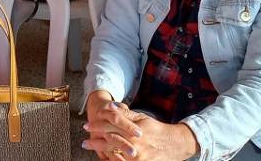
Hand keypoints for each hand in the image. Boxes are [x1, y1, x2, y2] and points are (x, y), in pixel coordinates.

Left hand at [83, 91, 197, 160]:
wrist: (175, 144)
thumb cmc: (156, 129)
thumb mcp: (141, 117)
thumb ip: (125, 113)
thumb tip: (110, 106)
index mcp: (133, 130)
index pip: (109, 126)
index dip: (96, 126)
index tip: (86, 125)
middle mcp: (134, 144)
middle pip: (109, 141)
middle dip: (95, 141)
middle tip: (85, 141)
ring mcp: (137, 157)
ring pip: (113, 154)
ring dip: (100, 151)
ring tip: (91, 149)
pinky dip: (112, 160)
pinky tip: (105, 158)